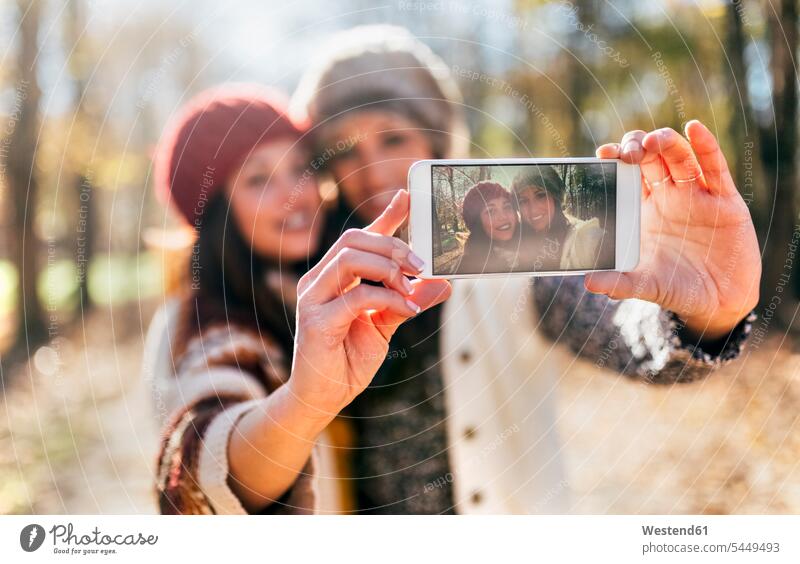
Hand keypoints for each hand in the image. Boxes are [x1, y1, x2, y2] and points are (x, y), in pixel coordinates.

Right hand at [288, 190, 450, 419]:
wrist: (323, 398)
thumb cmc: (348, 359)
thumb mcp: (387, 324)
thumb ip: (410, 299)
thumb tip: (445, 282)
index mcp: (333, 277)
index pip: (360, 237)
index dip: (384, 215)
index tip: (408, 196)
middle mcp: (319, 281)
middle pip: (354, 240)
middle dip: (393, 245)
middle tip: (421, 265)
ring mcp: (313, 298)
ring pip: (350, 258)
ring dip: (388, 267)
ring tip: (411, 287)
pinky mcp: (316, 320)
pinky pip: (357, 296)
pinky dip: (388, 298)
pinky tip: (408, 309)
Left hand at [586, 120, 760, 340]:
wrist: (720, 302)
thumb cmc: (678, 289)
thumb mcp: (646, 286)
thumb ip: (619, 283)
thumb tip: (588, 282)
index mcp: (645, 210)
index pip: (627, 174)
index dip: (616, 160)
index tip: (601, 154)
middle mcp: (669, 196)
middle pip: (651, 157)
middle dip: (637, 147)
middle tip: (627, 153)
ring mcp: (698, 195)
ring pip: (680, 156)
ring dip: (666, 142)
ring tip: (653, 141)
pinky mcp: (725, 200)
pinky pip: (715, 167)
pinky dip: (706, 145)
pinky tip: (695, 128)